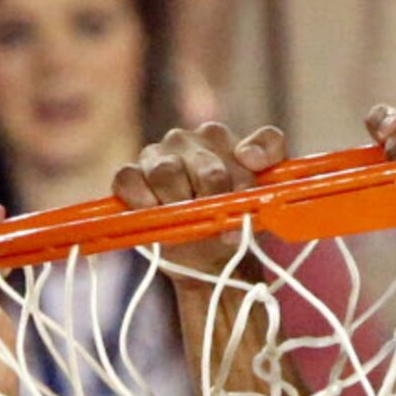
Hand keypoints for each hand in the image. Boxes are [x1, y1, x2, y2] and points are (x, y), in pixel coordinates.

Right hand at [111, 121, 286, 275]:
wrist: (204, 256)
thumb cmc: (230, 222)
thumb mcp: (260, 201)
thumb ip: (267, 172)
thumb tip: (248, 167)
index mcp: (221, 139)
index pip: (249, 150)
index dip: (250, 182)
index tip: (247, 208)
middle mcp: (188, 140)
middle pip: (208, 168)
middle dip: (215, 204)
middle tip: (215, 225)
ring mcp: (156, 155)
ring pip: (166, 172)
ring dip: (179, 205)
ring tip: (185, 223)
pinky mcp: (130, 176)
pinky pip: (128, 179)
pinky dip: (139, 197)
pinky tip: (151, 211)